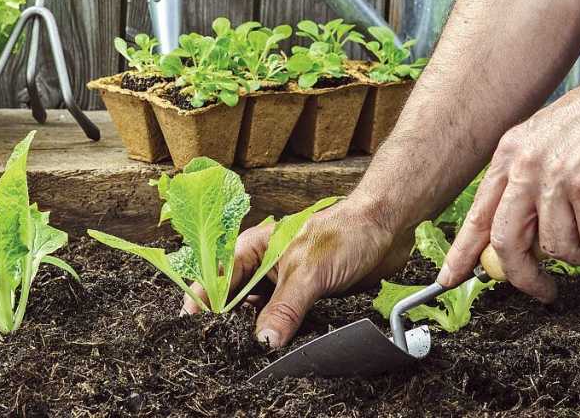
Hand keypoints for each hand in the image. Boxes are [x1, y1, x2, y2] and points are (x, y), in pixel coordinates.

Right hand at [181, 202, 413, 347]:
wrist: (386, 228)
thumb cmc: (345, 233)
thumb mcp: (308, 273)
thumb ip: (284, 309)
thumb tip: (264, 341)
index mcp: (254, 248)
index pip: (217, 278)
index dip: (203, 301)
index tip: (193, 325)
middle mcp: (264, 265)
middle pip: (234, 299)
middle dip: (228, 321)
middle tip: (223, 346)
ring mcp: (283, 282)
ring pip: (259, 312)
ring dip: (256, 329)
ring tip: (249, 351)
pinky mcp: (304, 296)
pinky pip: (284, 319)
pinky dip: (280, 332)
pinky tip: (279, 345)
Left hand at [437, 78, 579, 301]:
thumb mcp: (551, 140)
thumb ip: (533, 179)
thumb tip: (531, 228)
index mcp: (510, 154)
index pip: (477, 215)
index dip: (463, 253)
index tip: (451, 277)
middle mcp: (525, 166)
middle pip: (505, 243)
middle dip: (523, 277)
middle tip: (543, 291)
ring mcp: (555, 178)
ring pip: (557, 249)